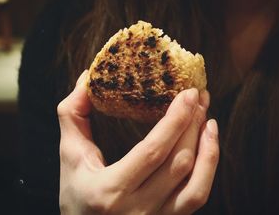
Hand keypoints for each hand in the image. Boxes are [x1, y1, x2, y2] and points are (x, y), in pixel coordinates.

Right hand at [57, 70, 219, 214]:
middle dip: (193, 124)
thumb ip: (73, 116)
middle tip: (198, 96)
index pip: (151, 152)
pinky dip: (208, 168)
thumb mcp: (70, 157)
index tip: (187, 93)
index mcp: (109, 190)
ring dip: (207, 146)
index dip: (175, 120)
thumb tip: (87, 78)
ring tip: (207, 117)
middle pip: (178, 162)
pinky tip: (208, 144)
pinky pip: (197, 196)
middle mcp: (136, 210)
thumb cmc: (77, 197)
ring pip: (195, 183)